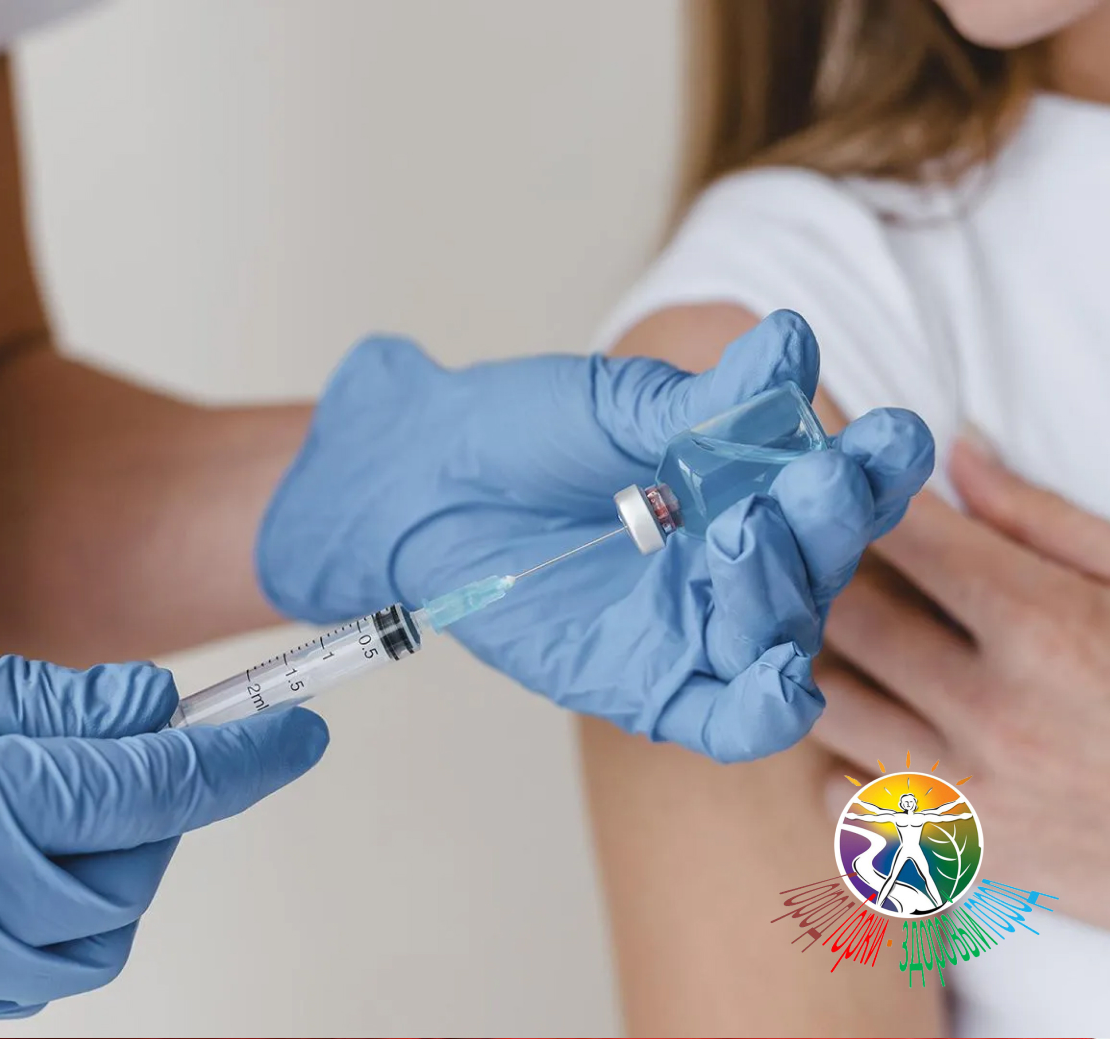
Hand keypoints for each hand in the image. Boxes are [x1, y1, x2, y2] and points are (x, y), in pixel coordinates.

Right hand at [0, 606, 327, 1022]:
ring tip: (73, 788)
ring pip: (91, 945)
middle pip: (127, 877)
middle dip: (168, 807)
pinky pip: (29, 977)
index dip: (238, 760)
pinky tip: (23, 845)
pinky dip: (65, 913)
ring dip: (121, 863)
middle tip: (146, 738)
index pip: (136, 792)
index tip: (304, 730)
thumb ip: (25, 696)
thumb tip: (153, 710)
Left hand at [259, 312, 933, 761]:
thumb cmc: (521, 436)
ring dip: (781, 595)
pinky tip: (780, 681)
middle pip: (819, 562)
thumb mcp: (614, 409)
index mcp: (749, 487)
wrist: (426, 484)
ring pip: (780, 635)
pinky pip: (727, 718)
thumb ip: (704, 403)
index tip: (894, 436)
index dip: (874, 468)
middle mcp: (741, 563)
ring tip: (743, 536)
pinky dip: (762, 709)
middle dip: (827, 522)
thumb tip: (792, 343)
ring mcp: (700, 628)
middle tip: (811, 481)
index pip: (835, 485)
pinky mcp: (654, 685)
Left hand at [816, 436, 1109, 924]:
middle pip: (843, 618)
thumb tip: (958, 456)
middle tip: (799, 552)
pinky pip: (841, 797)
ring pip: (824, 704)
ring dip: (811, 661)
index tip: (826, 482)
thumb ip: (1044, 523)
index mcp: (1044, 627)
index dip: (854, 499)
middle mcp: (991, 711)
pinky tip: (861, 731)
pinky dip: (835, 758)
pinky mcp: (957, 856)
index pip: (905, 539)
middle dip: (813, 575)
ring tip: (814, 634)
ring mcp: (968, 791)